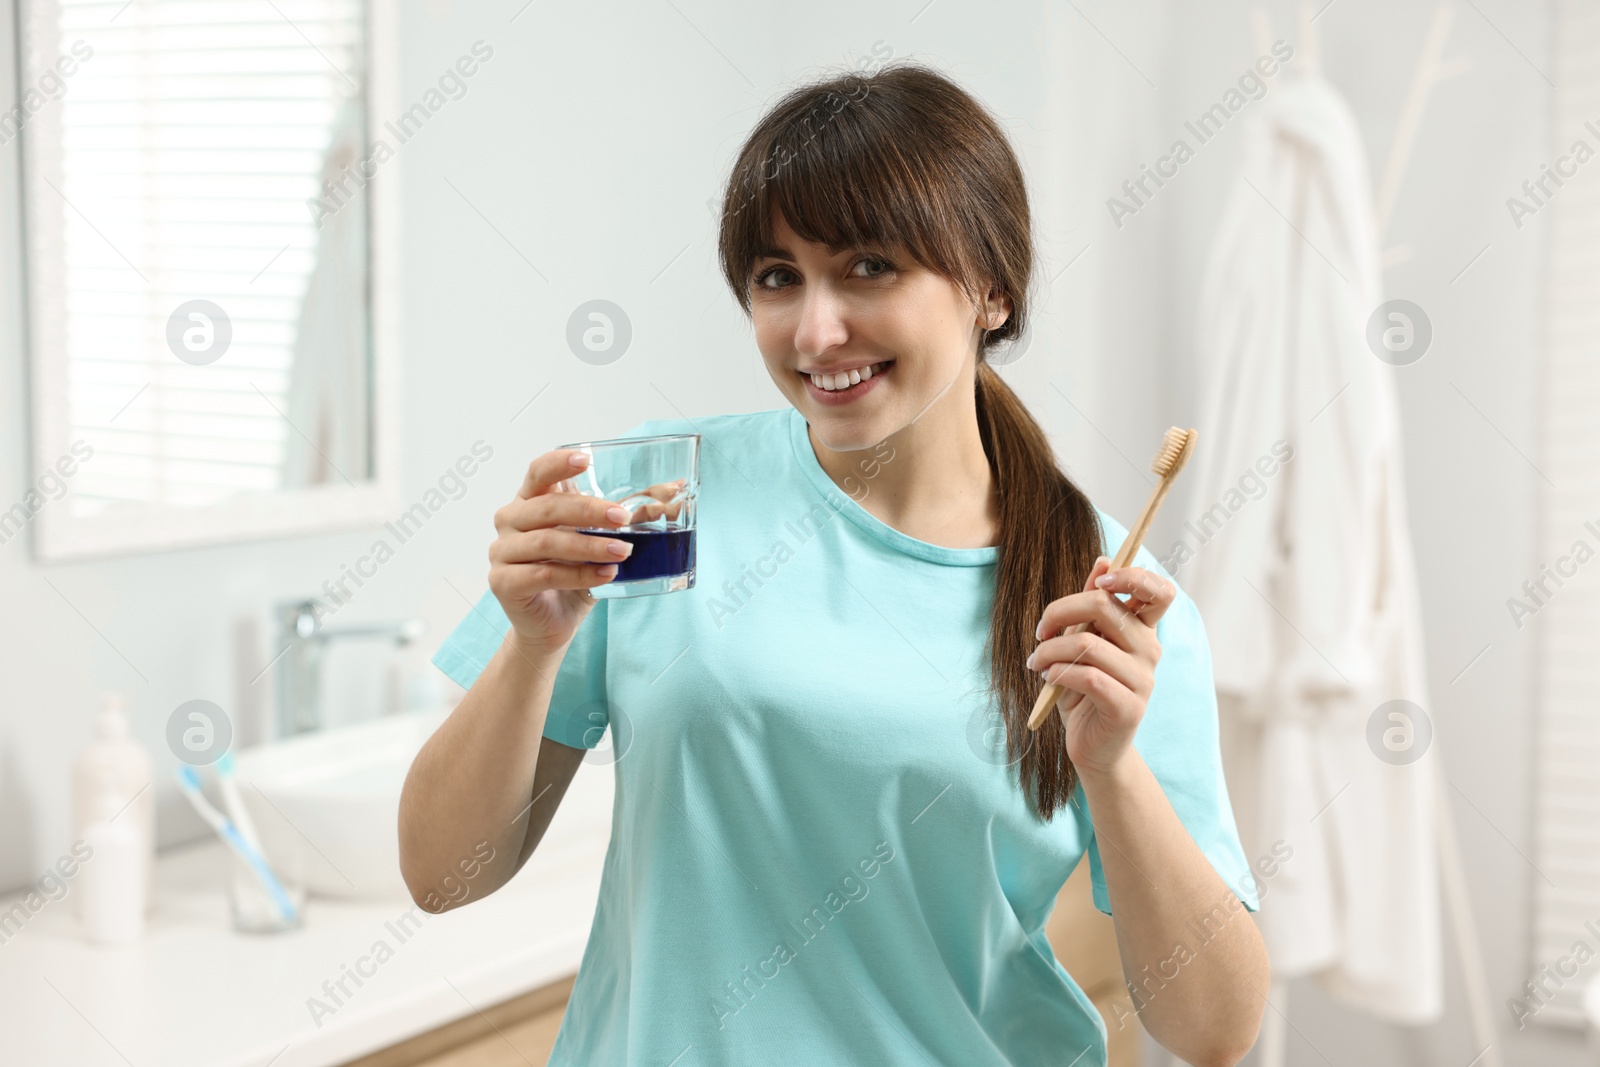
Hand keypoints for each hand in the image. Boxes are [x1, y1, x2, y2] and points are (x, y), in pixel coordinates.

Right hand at [487, 449, 639, 653]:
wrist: (553, 623)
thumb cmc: (576, 575)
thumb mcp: (602, 540)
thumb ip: (629, 516)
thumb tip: (675, 492)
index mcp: (530, 501)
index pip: (538, 472)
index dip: (558, 463)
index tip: (586, 459)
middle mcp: (510, 521)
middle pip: (548, 507)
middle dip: (589, 511)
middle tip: (622, 518)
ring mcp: (502, 552)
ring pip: (547, 542)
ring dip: (589, 546)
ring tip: (622, 552)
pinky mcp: (503, 582)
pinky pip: (544, 574)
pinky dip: (578, 574)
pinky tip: (605, 575)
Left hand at [1028, 556, 1175, 780]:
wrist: (1092, 748)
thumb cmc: (1084, 691)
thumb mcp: (1083, 643)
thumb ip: (1092, 607)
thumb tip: (1103, 560)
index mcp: (1142, 630)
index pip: (1159, 591)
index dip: (1133, 576)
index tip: (1100, 580)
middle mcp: (1149, 651)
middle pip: (1106, 607)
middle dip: (1061, 610)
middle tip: (1040, 630)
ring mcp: (1143, 680)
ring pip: (1088, 644)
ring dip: (1050, 650)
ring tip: (1036, 662)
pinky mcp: (1128, 707)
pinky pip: (1088, 676)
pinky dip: (1059, 672)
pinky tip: (1047, 679)